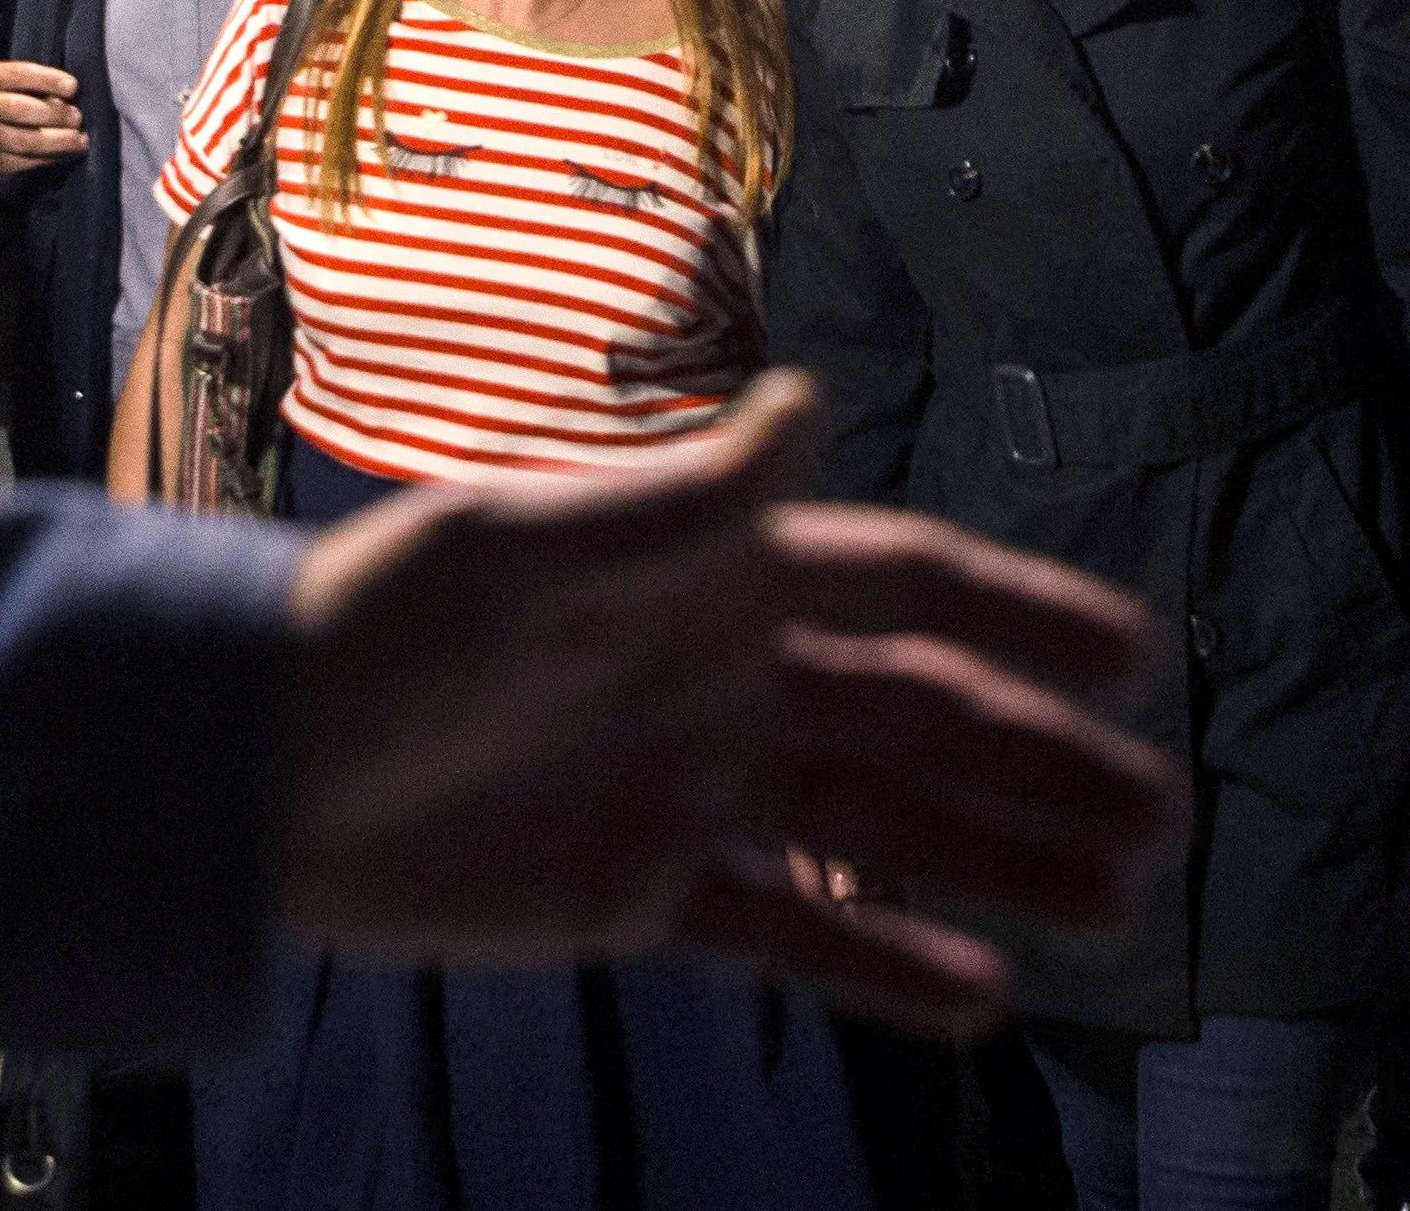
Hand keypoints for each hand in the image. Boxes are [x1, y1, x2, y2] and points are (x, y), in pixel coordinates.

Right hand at [0, 60, 86, 179]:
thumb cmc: (12, 101)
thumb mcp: (18, 84)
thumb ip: (40, 85)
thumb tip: (69, 93)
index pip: (18, 74)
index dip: (48, 80)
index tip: (72, 87)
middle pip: (19, 109)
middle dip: (54, 113)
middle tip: (77, 116)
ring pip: (26, 141)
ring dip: (59, 140)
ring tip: (80, 139)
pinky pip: (28, 162)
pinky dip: (53, 157)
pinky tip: (68, 152)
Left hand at [281, 370, 1174, 1036]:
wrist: (248, 766)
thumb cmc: (374, 625)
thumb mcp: (516, 542)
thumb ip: (674, 500)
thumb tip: (807, 408)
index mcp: (711, 580)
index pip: (897, 587)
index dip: (1014, 614)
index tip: (1129, 653)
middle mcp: (725, 679)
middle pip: (920, 719)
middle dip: (1039, 760)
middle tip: (1160, 815)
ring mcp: (693, 790)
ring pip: (882, 826)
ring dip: (997, 859)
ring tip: (1111, 903)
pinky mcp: (641, 895)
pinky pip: (789, 931)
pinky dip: (883, 963)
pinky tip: (981, 1001)